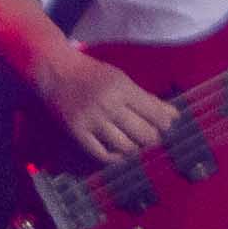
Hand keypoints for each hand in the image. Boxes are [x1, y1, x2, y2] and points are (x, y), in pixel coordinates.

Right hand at [38, 44, 182, 166]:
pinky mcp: (77, 131)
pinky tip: (118, 153)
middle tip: (151, 137)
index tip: (165, 126)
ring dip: (135, 149)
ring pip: (125, 146)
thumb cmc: (91, 73)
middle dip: (152, 139)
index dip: (165, 124)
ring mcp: (91, 120)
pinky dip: (114, 158)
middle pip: (143, 133)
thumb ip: (146, 98)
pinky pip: (101, 153)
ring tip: (135, 144)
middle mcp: (108, 104)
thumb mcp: (121, 79)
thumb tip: (173, 116)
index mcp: (122, 88)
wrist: (54, 71)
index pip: (154, 114)